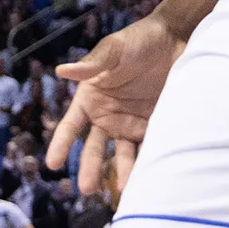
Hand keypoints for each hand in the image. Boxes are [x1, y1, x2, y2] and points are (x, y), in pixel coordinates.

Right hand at [46, 15, 187, 194]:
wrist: (176, 38)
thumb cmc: (138, 39)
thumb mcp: (113, 49)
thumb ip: (92, 65)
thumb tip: (61, 71)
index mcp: (90, 98)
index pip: (70, 127)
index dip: (60, 145)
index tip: (52, 165)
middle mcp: (107, 116)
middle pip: (94, 148)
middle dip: (89, 168)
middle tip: (87, 189)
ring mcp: (130, 123)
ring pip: (122, 154)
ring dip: (123, 172)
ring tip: (128, 189)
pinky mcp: (154, 127)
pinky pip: (149, 148)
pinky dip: (149, 163)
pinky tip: (151, 176)